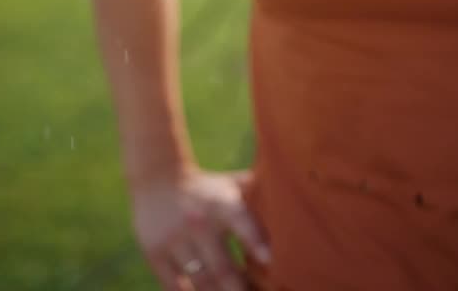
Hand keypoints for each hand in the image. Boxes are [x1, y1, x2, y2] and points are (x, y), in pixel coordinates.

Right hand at [131, 169, 269, 290]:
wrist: (157, 177)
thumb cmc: (208, 187)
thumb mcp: (232, 184)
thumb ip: (262, 194)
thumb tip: (303, 200)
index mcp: (220, 203)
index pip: (240, 221)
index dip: (255, 241)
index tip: (270, 260)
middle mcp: (198, 223)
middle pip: (222, 268)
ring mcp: (174, 240)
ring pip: (201, 283)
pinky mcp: (155, 254)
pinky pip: (176, 287)